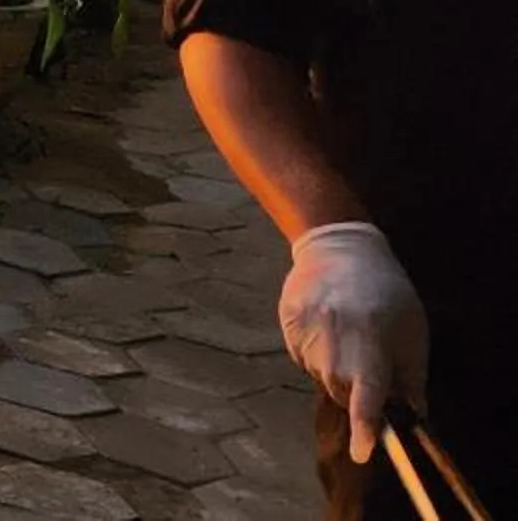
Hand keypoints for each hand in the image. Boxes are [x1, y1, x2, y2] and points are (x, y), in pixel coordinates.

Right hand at [281, 222, 427, 463]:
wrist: (337, 247)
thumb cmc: (386, 291)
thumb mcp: (411, 330)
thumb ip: (410, 375)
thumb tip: (409, 415)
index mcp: (370, 337)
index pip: (367, 392)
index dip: (366, 426)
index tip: (364, 451)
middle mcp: (334, 336)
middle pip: (341, 390)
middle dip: (356, 392)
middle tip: (368, 364)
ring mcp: (306, 329)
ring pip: (320, 375)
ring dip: (336, 372)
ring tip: (347, 336)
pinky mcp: (287, 324)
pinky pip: (303, 358)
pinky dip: (317, 354)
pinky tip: (327, 327)